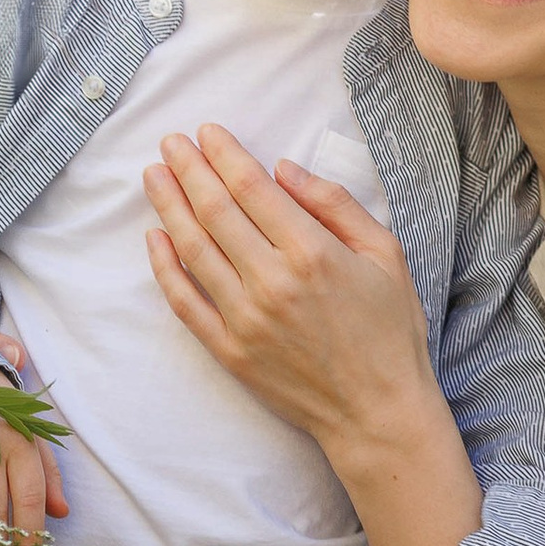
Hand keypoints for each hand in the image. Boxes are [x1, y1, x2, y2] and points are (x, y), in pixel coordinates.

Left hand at [143, 127, 435, 447]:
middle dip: (189, 170)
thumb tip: (284, 169)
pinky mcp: (230, 351)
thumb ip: (335, 205)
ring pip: (193, 250)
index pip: (252, 189)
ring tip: (154, 176)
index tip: (206, 132)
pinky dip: (165, 268)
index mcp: (312, 253)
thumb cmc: (390, 331)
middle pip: (216, 211)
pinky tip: (154, 239)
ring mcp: (245, 319)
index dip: (224, 155)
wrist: (377, 412)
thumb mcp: (385, 254)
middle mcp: (272, 282)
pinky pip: (186, 302)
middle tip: (170, 142)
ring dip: (169, 207)